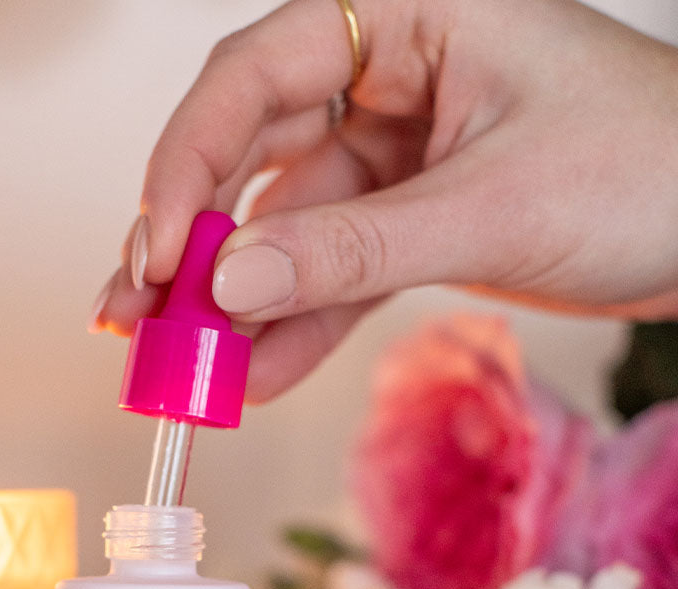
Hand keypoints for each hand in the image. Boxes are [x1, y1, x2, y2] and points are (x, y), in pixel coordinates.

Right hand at [91, 0, 677, 401]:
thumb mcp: (495, 204)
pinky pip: (328, 276)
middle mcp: (384, 77)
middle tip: (139, 316)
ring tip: (179, 366)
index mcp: (408, 14)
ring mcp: (388, 158)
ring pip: (279, 228)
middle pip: (247, 157)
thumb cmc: (653, 169)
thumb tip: (233, 286)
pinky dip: (292, 329)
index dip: (190, 166)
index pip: (255, 77)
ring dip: (230, 303)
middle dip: (190, 245)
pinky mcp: (400, 223)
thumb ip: (355, 248)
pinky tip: (252, 376)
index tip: (161, 253)